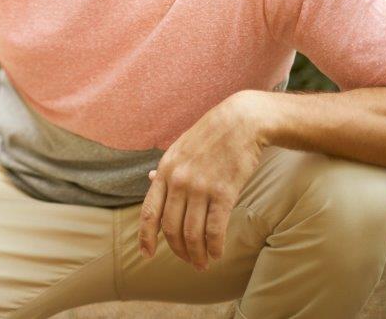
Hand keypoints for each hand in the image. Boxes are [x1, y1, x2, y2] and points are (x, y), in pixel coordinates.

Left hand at [139, 90, 273, 270]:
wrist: (240, 122)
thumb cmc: (209, 136)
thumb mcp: (178, 149)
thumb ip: (165, 170)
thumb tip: (148, 180)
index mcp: (164, 172)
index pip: (148, 212)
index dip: (146, 236)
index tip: (146, 254)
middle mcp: (178, 181)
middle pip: (171, 228)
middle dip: (178, 250)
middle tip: (188, 261)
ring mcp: (200, 187)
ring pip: (192, 232)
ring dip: (197, 254)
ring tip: (202, 263)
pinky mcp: (224, 192)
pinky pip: (216, 228)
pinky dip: (215, 247)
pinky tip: (217, 254)